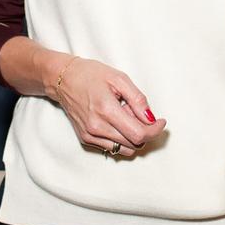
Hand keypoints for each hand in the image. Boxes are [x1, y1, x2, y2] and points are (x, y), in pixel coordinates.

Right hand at [47, 56, 166, 156]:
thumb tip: (151, 118)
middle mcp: (97, 128)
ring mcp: (90, 135)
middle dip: (145, 131)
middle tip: (140, 113)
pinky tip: (116, 121)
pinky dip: (121, 138)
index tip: (161, 122)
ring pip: (125, 149)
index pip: (139, 134)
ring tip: (126, 116)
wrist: (63, 79)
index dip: (155, 130)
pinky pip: (113, 147)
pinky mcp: (86, 139)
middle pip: (134, 144)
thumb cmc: (91, 75)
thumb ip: (138, 100)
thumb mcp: (119, 78)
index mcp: (106, 110)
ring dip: (133, 136)